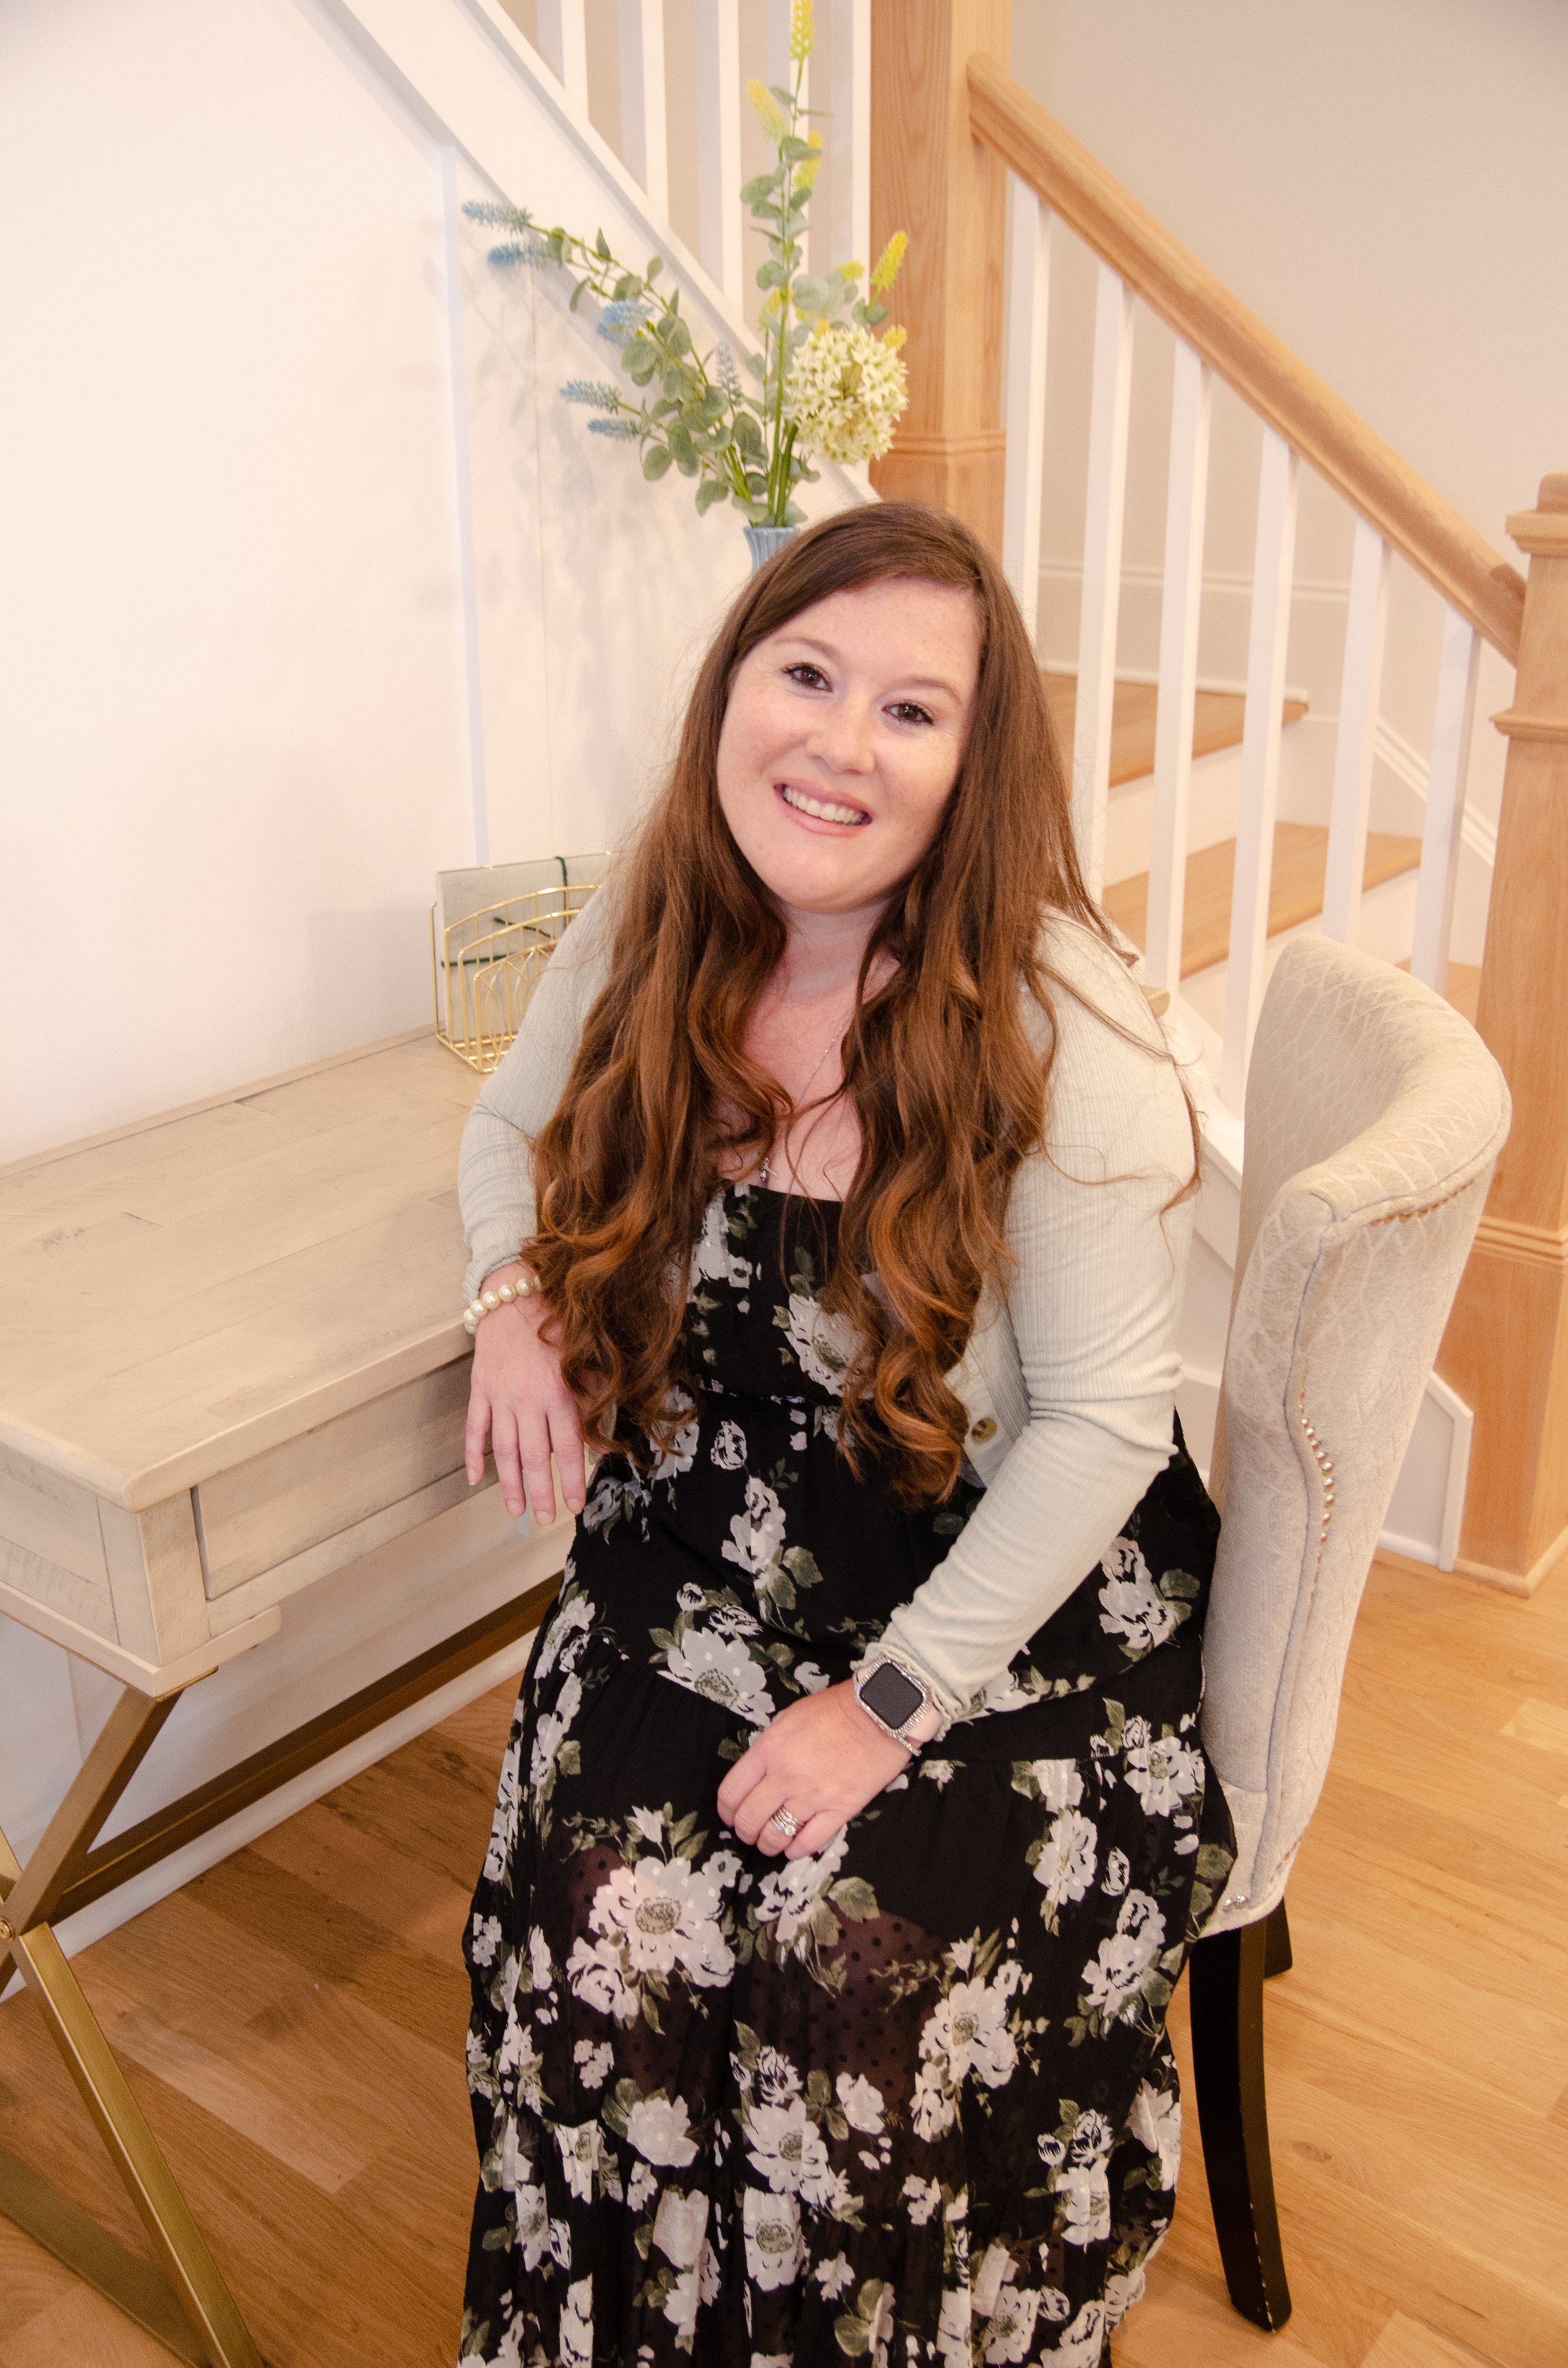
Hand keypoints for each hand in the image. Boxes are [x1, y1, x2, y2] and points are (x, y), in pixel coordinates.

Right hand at [463, 1264, 586, 1523]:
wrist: (515, 1297)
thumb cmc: (556, 1329)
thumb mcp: (584, 1363)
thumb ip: (593, 1403)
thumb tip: (602, 1445)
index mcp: (559, 1393)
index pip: (568, 1448)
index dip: (572, 1480)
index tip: (575, 1505)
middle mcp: (528, 1399)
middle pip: (534, 1457)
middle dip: (540, 1492)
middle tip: (545, 1519)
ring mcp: (500, 1397)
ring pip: (504, 1450)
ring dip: (509, 1484)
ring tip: (516, 1509)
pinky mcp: (480, 1390)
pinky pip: (474, 1429)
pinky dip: (473, 1455)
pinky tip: (475, 1479)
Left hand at [716, 1682, 910, 1860]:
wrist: (880, 1712)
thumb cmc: (835, 1709)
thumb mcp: (788, 1718)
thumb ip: (768, 1747)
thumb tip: (757, 1774)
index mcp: (769, 1750)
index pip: (731, 1792)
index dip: (726, 1810)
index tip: (730, 1815)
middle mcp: (785, 1776)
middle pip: (749, 1820)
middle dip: (744, 1832)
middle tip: (749, 1833)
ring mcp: (812, 1796)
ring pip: (775, 1837)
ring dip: (767, 1845)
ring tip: (769, 1843)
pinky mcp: (839, 1809)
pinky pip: (809, 1843)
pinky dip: (796, 1851)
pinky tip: (793, 1848)